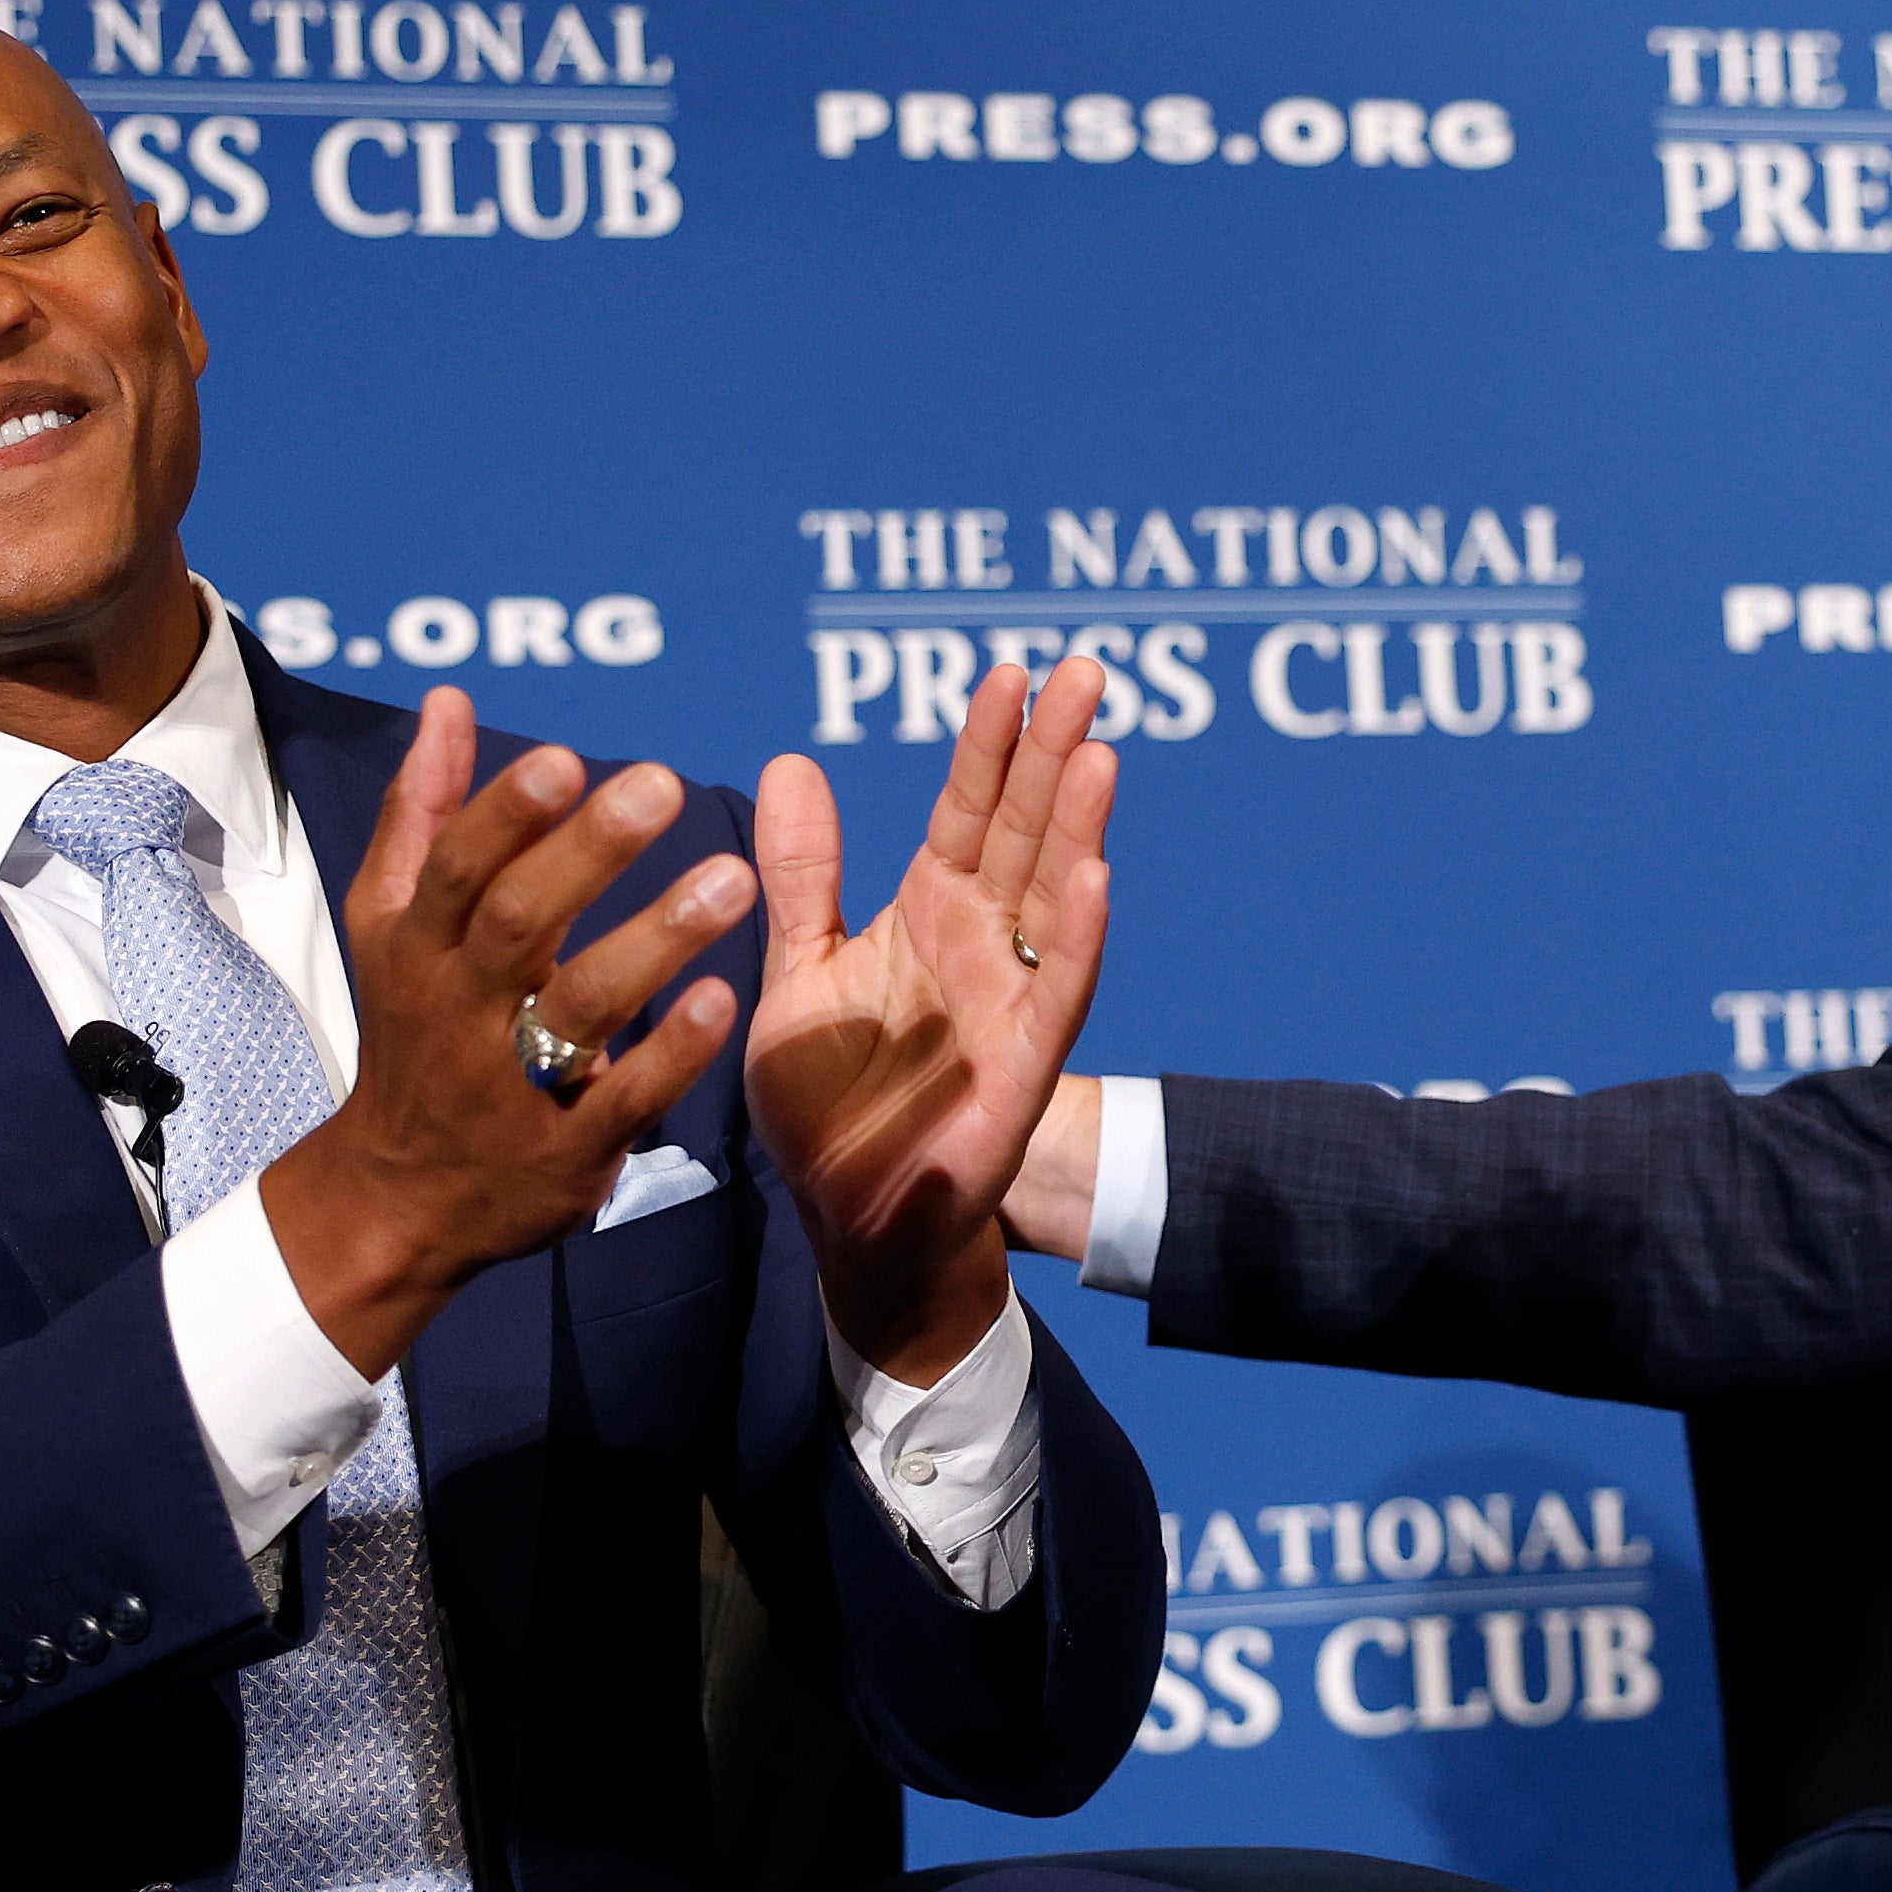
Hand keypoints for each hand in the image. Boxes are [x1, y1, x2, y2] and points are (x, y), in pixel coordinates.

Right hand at [262, 685, 751, 1381]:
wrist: (401, 1196)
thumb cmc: (413, 1031)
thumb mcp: (393, 926)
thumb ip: (425, 813)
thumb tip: (449, 701)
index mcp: (419, 946)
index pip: (458, 868)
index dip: (507, 814)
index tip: (568, 758)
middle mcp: (459, 1010)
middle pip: (519, 923)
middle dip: (589, 853)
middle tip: (666, 783)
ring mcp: (511, 1086)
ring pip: (579, 1008)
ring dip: (655, 941)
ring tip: (734, 878)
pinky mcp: (565, 1153)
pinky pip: (622, 1100)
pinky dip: (671, 1053)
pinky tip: (726, 1000)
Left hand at [745, 659, 1115, 1382]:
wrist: (848, 1220)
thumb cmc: (827, 1102)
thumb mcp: (797, 971)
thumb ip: (802, 876)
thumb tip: (794, 761)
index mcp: (928, 913)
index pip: (967, 810)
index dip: (988, 745)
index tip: (1009, 673)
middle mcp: (980, 944)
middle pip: (1025, 831)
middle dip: (1052, 753)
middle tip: (1083, 672)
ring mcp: (1008, 1001)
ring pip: (1050, 895)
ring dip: (1078, 825)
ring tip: (1097, 749)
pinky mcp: (1021, 1067)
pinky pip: (1054, 992)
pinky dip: (1074, 935)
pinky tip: (1093, 875)